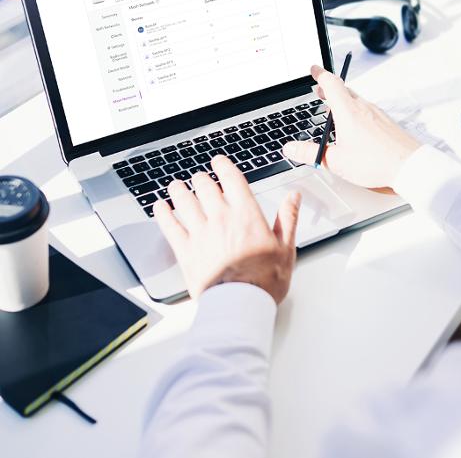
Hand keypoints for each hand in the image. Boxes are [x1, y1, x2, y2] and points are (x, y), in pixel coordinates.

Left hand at [154, 155, 300, 303]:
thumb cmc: (264, 281)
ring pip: (184, 200)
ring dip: (179, 190)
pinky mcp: (185, 250)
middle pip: (205, 186)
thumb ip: (287, 218)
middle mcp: (221, 218)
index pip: (232, 179)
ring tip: (177, 186)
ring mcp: (201, 232)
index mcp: (246, 215)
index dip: (223, 166)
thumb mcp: (286, 248)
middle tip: (200, 178)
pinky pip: (169, 225)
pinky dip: (163, 213)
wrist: (240, 305)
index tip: (219, 162)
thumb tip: (293, 197)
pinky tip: (159, 206)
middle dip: (202, 179)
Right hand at [283, 65, 420, 188]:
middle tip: (319, 89)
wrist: (410, 166)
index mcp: (348, 112)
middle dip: (329, 88)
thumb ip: (311, 153)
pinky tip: (354, 127)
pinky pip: (366, 110)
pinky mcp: (386, 122)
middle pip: (344, 89)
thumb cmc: (376, 162)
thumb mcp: (336, 161)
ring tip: (334, 110)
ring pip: (356, 100)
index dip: (320, 74)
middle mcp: (364, 108)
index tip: (313, 69)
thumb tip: (291, 148)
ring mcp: (377, 114)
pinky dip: (355, 111)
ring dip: (342, 101)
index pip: (331, 83)